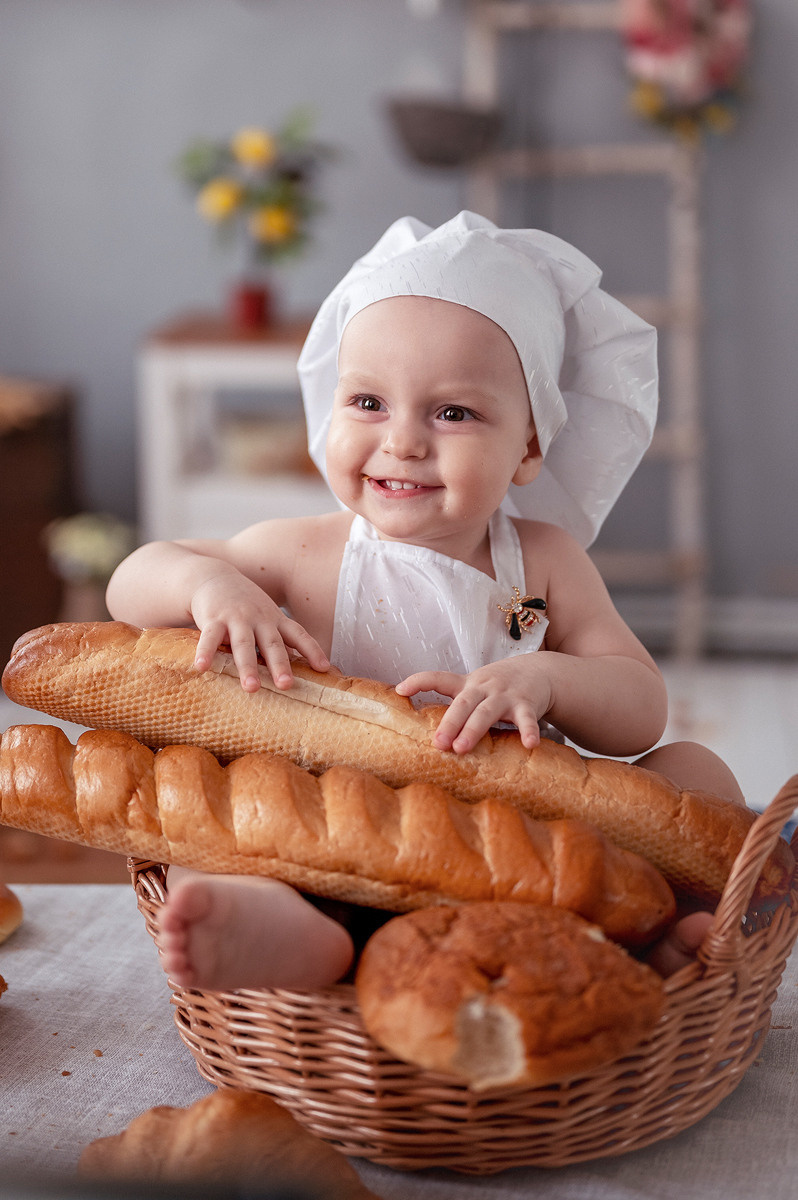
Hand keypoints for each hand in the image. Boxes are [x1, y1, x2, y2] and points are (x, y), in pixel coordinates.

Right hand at [190, 571, 328, 691]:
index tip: (324, 669)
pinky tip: (201, 668)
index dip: (312, 651)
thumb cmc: (246, 605)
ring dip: (247, 667)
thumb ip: (281, 641)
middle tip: (286, 685)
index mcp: (275, 620)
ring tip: (251, 688)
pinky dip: (205, 653)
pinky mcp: (213, 619)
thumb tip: (303, 668)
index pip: (299, 635)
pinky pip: (209, 638)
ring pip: (243, 644)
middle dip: (280, 665)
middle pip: (272, 644)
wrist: (214, 577)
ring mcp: (236, 618)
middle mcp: (259, 619)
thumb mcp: (268, 617)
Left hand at [396, 657, 552, 754]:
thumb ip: (458, 706)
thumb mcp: (476, 688)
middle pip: (462, 703)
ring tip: (460, 749)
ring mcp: (505, 695)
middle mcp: (484, 687)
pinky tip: (528, 744)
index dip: (419, 681)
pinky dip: (528, 731)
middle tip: (437, 744)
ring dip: (473, 730)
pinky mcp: (527, 704)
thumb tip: (430, 736)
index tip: (400, 690)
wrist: (539, 670)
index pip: (439, 678)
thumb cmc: (499, 686)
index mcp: (468, 684)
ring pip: (487, 712)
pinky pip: (527, 719)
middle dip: (448, 723)